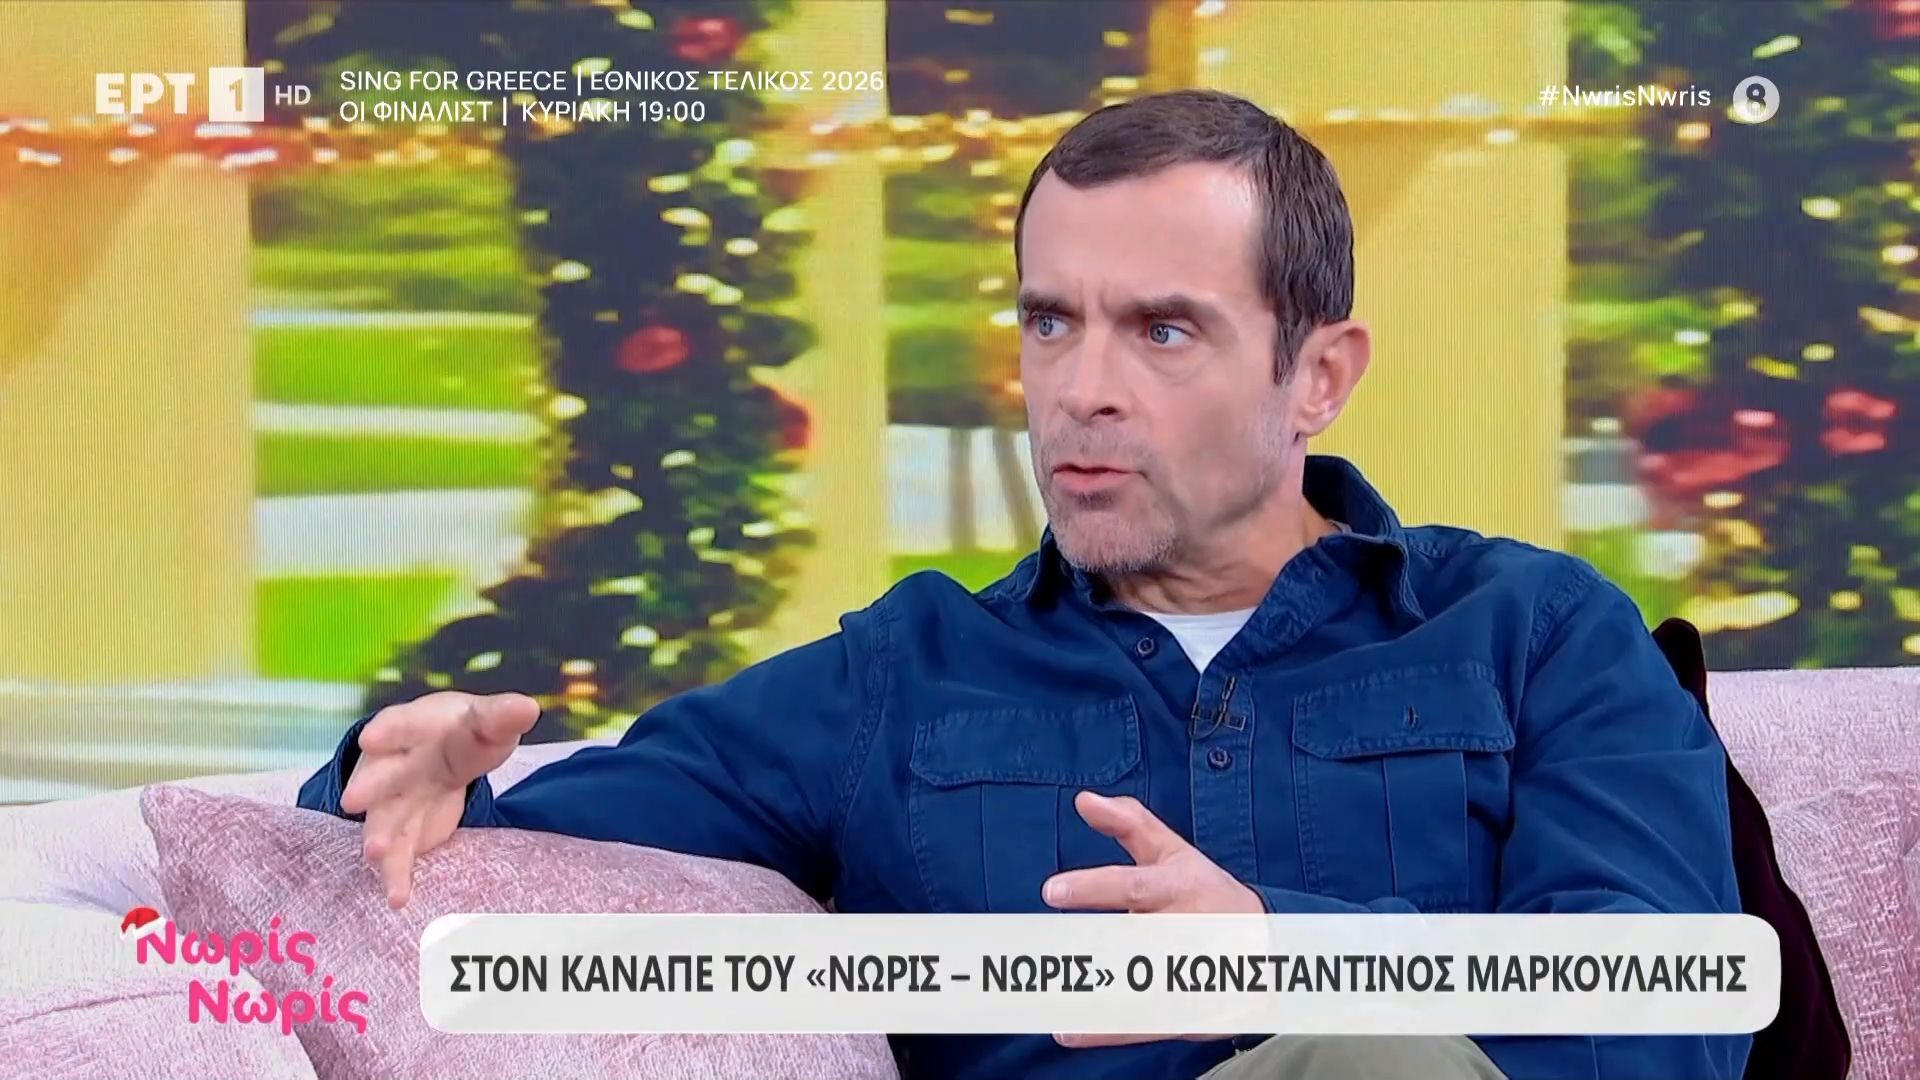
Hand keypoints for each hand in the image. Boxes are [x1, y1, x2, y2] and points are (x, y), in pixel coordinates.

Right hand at [339, 691, 539, 909]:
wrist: (447, 752)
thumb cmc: (464, 732)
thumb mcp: (486, 721)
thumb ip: (501, 717)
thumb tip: (528, 709)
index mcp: (417, 727)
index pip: (401, 725)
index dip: (388, 731)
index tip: (371, 739)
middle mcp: (397, 764)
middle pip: (383, 775)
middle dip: (369, 787)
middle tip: (352, 800)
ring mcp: (397, 800)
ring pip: (384, 820)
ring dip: (379, 836)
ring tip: (374, 853)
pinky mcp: (405, 832)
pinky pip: (399, 855)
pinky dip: (398, 875)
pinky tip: (398, 898)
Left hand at [1043, 791, 1263, 1048]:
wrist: (1269, 945)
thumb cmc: (1207, 891)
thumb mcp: (1174, 851)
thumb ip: (1129, 823)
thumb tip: (1083, 800)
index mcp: (1179, 887)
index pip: (1132, 884)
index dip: (1092, 888)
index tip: (1050, 891)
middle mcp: (1185, 930)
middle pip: (1128, 940)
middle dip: (1085, 945)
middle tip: (1039, 952)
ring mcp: (1191, 974)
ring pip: (1133, 984)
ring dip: (1089, 991)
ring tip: (1044, 991)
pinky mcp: (1192, 1009)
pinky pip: (1144, 1021)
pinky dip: (1105, 1028)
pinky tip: (1067, 1028)